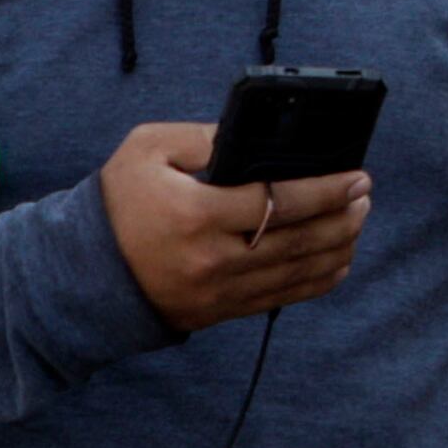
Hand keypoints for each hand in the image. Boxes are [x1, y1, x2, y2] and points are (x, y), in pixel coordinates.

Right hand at [101, 125, 367, 332]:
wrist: (84, 270)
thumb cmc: (118, 203)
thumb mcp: (147, 150)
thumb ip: (204, 137)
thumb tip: (257, 138)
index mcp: (196, 213)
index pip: (279, 201)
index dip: (326, 190)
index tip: (355, 176)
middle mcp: (213, 257)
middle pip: (299, 239)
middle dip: (342, 216)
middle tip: (364, 195)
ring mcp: (220, 290)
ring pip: (299, 271)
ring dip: (338, 245)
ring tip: (357, 221)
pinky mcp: (222, 311)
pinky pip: (284, 298)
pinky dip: (319, 280)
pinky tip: (338, 259)